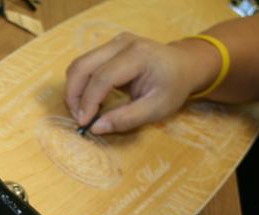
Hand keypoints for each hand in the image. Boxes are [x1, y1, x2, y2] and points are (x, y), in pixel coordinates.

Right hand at [65, 32, 218, 133]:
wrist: (184, 65)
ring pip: (79, 65)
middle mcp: (121, 44)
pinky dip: (81, 85)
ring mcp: (113, 43)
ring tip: (83, 112)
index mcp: (138, 55)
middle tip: (79, 119)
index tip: (85, 124)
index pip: (102, 77)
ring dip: (75, 91)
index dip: (89, 102)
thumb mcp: (157, 109)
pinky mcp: (108, 48)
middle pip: (82, 66)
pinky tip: (90, 102)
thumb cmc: (174, 87)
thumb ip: (127, 119)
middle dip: (74, 96)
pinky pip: (85, 66)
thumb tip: (96, 128)